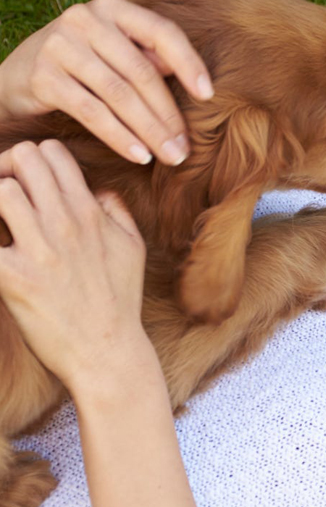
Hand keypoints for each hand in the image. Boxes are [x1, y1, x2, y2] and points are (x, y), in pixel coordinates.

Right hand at [0, 0, 212, 165]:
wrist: (16, 77)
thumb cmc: (81, 65)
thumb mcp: (115, 52)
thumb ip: (149, 58)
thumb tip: (195, 82)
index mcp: (113, 7)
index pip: (162, 32)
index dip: (189, 64)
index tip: (208, 96)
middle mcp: (85, 18)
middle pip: (142, 72)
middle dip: (168, 115)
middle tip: (185, 148)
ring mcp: (61, 44)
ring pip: (119, 94)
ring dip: (149, 130)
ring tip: (168, 156)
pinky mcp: (43, 75)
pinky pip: (92, 111)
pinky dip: (119, 136)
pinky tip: (138, 155)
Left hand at [0, 140, 149, 392]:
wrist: (108, 352)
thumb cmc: (119, 301)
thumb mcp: (132, 248)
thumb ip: (115, 211)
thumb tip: (95, 189)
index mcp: (91, 213)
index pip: (53, 154)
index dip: (34, 161)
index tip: (27, 183)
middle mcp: (66, 224)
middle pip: (24, 159)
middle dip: (8, 169)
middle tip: (5, 198)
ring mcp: (40, 251)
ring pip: (1, 190)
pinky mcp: (14, 279)